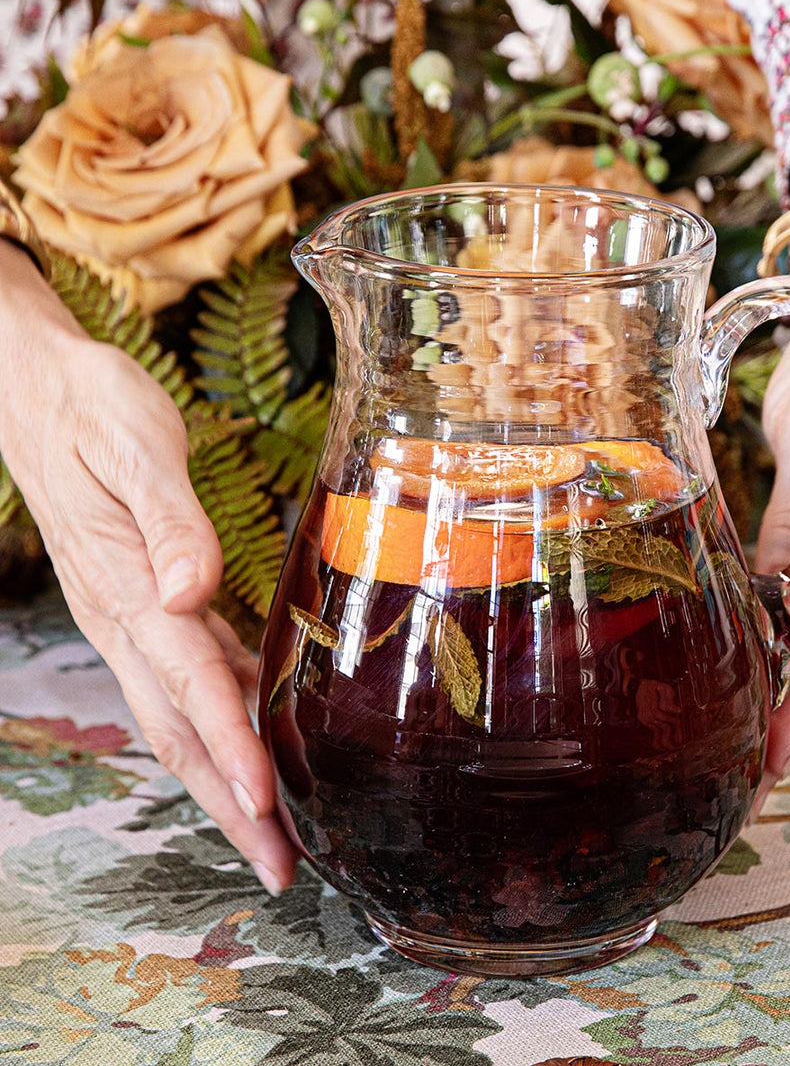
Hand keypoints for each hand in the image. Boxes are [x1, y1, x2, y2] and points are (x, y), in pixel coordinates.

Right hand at [0, 244, 297, 893]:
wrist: (43, 392)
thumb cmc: (93, 412)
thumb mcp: (137, 450)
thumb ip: (169, 522)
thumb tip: (192, 592)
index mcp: (128, 590)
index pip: (191, 687)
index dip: (231, 751)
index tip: (266, 806)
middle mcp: (128, 618)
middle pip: (183, 729)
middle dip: (231, 805)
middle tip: (277, 866)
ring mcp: (134, 616)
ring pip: (183, 716)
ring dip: (227, 778)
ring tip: (272, 829)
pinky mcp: (149, 600)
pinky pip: (189, 676)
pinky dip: (224, 720)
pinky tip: (259, 734)